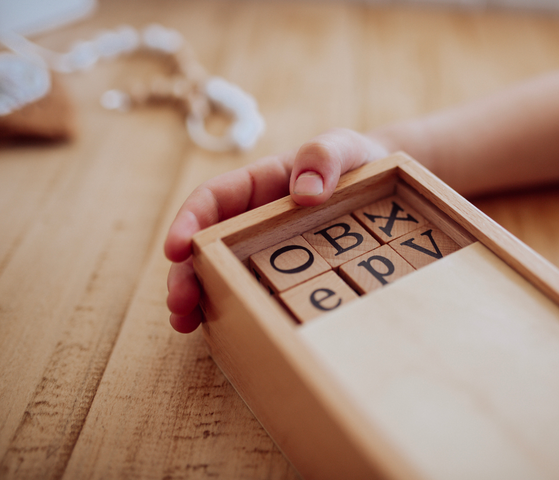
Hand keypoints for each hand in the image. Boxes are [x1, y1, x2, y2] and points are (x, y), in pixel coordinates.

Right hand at [164, 128, 390, 332]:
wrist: (384, 187)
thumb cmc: (357, 161)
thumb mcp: (344, 148)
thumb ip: (323, 156)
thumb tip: (305, 192)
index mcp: (258, 185)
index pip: (212, 200)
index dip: (189, 221)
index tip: (174, 247)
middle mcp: (251, 221)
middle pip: (205, 245)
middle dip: (185, 271)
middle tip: (178, 301)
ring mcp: (262, 251)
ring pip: (219, 272)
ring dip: (197, 296)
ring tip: (184, 322)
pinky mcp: (280, 275)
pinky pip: (250, 290)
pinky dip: (229, 309)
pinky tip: (216, 331)